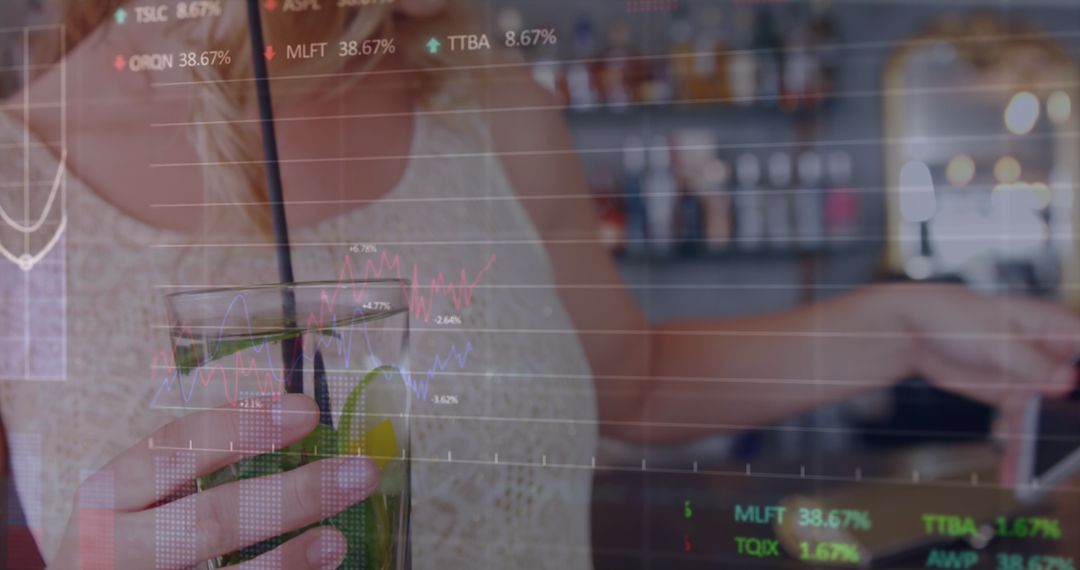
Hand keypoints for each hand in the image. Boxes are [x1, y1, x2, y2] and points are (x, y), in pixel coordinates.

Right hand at [48, 395, 377, 568]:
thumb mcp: (140, 498)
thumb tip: (297, 424)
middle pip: (211, 520)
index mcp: (111, 494)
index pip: (176, 450)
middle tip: (360, 473)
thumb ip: (197, 468)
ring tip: (337, 539)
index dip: (242, 427)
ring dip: (286, 559)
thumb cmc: (128, 537)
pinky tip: (317, 566)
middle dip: (294, 495)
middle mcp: (113, 545)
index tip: (308, 410)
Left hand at [876, 284, 1079, 484]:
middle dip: (1075, 427)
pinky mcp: (1012, 396)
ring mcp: (1033, 378)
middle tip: (1070, 459)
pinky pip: (1024, 427)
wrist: (913, 330)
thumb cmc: (953, 314)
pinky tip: (1017, 472)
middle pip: (1076, 395)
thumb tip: (1066, 380)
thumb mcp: (995, 338)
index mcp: (1057, 328)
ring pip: (1052, 418)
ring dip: (1047, 448)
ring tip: (1042, 476)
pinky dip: (1020, 450)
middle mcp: (1051, 355)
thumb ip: (1031, 362)